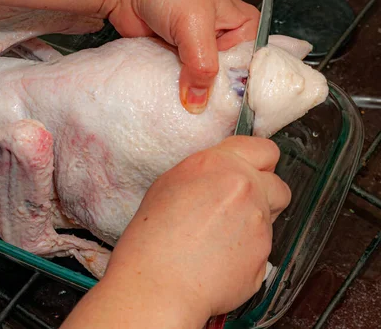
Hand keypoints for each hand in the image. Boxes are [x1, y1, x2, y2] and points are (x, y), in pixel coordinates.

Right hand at [95, 136, 289, 325]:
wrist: (157, 281)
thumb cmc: (152, 236)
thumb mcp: (171, 183)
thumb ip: (208, 173)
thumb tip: (222, 177)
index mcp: (220, 164)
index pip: (264, 149)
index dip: (260, 163)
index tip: (253, 171)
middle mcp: (245, 188)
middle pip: (279, 185)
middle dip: (265, 195)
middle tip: (238, 208)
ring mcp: (259, 223)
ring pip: (270, 219)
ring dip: (252, 225)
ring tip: (217, 240)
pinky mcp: (265, 256)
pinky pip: (262, 251)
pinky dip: (246, 255)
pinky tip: (218, 260)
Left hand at [103, 0, 258, 113]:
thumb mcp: (194, 24)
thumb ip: (201, 66)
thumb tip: (198, 103)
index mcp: (243, 26)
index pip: (251, 67)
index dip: (241, 89)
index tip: (229, 112)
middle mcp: (223, 40)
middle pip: (226, 81)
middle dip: (213, 97)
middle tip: (203, 114)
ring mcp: (196, 51)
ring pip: (199, 85)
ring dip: (190, 96)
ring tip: (185, 112)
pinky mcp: (173, 59)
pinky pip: (178, 83)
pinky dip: (173, 91)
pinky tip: (169, 101)